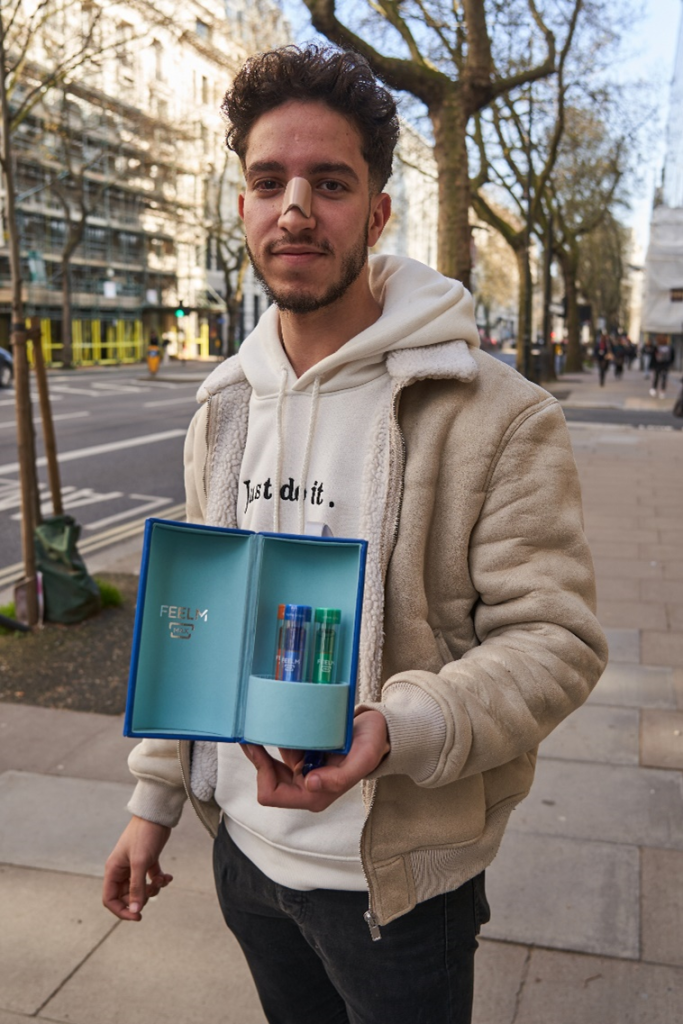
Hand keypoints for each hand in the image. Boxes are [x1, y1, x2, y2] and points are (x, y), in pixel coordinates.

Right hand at [102, 816, 172, 920]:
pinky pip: (151, 878)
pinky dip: (160, 880)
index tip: (138, 916)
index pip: (110, 899)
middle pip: (127, 896)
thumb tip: (135, 911)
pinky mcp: (148, 860)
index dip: (122, 911)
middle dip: (142, 897)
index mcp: (113, 870)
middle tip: (154, 888)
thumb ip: (137, 888)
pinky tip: (169, 876)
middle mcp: (122, 869)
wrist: (157, 813)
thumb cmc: (144, 835)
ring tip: (162, 879)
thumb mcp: (140, 863)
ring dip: (153, 888)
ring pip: (141, 888)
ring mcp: (135, 865)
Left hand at [241, 709, 389, 811]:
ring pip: (269, 765)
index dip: (260, 772)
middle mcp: (306, 787)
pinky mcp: (304, 757)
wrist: (380, 729)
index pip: (272, 793)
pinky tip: (279, 723)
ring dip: (265, 747)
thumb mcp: (363, 759)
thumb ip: (340, 778)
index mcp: (316, 795)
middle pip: (266, 780)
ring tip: (264, 724)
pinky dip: (276, 738)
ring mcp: (303, 772)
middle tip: (251, 732)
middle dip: (257, 758)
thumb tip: (310, 784)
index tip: (257, 746)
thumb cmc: (373, 745)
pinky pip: (279, 751)